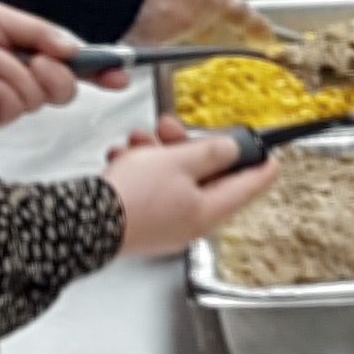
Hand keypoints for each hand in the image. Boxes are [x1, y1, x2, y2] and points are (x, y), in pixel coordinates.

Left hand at [0, 0, 119, 123]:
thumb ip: (41, 32)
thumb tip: (73, 49)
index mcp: (24, 50)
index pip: (70, 64)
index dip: (99, 70)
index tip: (120, 74)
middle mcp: (17, 76)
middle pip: (63, 90)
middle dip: (56, 74)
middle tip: (38, 60)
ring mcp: (2, 99)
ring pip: (38, 99)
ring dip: (17, 75)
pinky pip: (13, 109)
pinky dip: (1, 88)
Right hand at [102, 121, 277, 258]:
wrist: (82, 222)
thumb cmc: (130, 198)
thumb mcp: (178, 161)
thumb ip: (210, 152)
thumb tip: (232, 149)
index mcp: (209, 210)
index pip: (250, 186)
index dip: (261, 164)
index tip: (272, 154)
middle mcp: (191, 221)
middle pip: (208, 178)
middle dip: (190, 147)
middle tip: (176, 130)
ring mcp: (167, 224)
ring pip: (176, 179)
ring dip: (161, 153)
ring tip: (142, 141)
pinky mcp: (143, 221)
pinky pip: (153, 188)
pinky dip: (142, 168)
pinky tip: (127, 157)